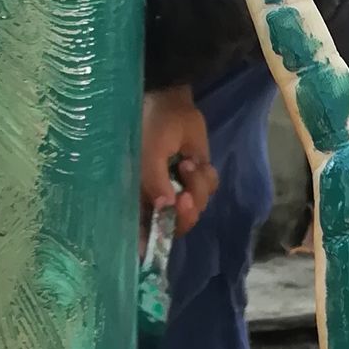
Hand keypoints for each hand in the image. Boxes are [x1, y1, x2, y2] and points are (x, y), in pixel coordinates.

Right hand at [140, 85, 217, 234]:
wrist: (172, 104)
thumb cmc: (150, 129)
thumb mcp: (148, 156)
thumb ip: (155, 184)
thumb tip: (166, 208)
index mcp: (138, 198)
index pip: (145, 232)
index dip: (153, 243)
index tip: (162, 241)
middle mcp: (159, 200)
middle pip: (177, 227)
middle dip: (185, 214)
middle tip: (186, 197)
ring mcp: (181, 191)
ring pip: (197, 209)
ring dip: (197, 186)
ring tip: (187, 163)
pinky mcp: (199, 180)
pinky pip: (210, 191)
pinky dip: (207, 177)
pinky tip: (195, 160)